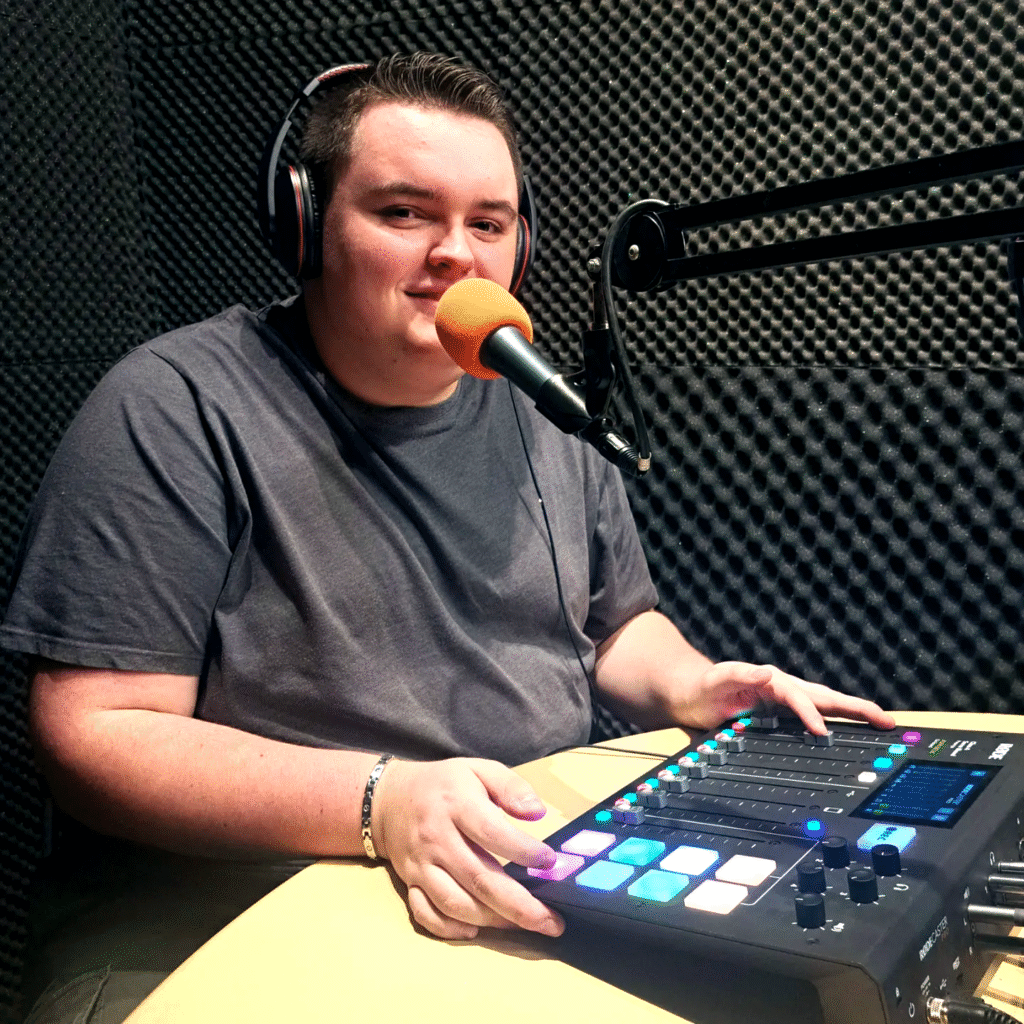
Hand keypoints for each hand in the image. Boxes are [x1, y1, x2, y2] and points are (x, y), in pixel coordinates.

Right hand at [370, 757, 565, 940]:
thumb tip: (537, 812)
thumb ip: (510, 786)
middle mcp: (437, 838)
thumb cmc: (444, 784)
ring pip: (456, 902)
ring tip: (526, 925)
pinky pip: (426, 914)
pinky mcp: (409, 883)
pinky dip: (450, 928)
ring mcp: (421, 864)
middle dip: (519, 906)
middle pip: (479, 878)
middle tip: (551, 922)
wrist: (390, 798)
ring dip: (493, 920)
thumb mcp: (479, 769)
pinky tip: (477, 930)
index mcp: (457, 804)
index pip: (491, 832)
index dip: (523, 850)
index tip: (550, 862)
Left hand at [676, 661, 895, 735]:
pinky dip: (837, 722)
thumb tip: (766, 672)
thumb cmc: (704, 685)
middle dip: (855, 708)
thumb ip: (739, 674)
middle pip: (825, 697)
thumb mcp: (718, 678)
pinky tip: (849, 732)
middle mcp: (784, 687)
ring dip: (853, 714)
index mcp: (772, 680)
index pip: (797, 696)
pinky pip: (815, 716)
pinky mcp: (782, 712)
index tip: (822, 731)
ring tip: (880, 722)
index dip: (810, 713)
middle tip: (885, 719)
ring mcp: (785, 700)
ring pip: (826, 705)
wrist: (691, 693)